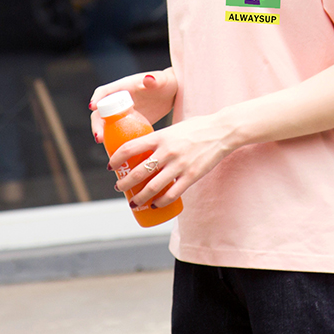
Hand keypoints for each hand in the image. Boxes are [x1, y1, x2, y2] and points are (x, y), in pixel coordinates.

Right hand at [89, 68, 177, 144]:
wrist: (172, 94)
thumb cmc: (166, 83)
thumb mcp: (161, 81)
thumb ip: (155, 80)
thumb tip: (149, 78)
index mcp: (123, 88)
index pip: (104, 92)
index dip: (97, 98)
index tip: (92, 107)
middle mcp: (118, 100)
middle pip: (101, 112)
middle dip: (97, 124)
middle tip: (99, 137)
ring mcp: (122, 113)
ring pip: (106, 124)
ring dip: (103, 135)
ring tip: (105, 146)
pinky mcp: (128, 124)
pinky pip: (117, 132)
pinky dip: (114, 141)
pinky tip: (118, 152)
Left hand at [109, 112, 231, 209]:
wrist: (221, 131)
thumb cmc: (196, 128)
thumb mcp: (172, 129)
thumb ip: (158, 140)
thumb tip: (142, 151)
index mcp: (160, 137)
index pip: (129, 148)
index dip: (116, 159)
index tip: (111, 166)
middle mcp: (167, 151)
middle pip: (138, 172)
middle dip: (124, 184)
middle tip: (119, 187)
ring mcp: (179, 165)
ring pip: (152, 187)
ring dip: (138, 198)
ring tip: (133, 202)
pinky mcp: (191, 176)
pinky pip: (172, 194)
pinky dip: (160, 202)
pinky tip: (154, 205)